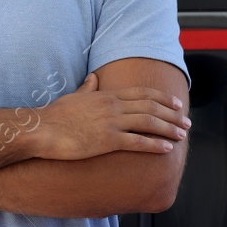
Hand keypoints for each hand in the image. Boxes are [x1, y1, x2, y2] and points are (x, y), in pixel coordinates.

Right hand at [30, 73, 189, 159]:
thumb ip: (87, 87)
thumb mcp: (73, 96)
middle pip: (151, 107)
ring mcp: (111, 123)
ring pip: (149, 123)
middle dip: (172, 114)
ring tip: (182, 135)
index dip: (163, 98)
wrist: (39, 129)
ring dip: (169, 128)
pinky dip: (155, 144)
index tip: (177, 104)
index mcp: (106, 95)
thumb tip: (93, 78)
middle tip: (187, 121)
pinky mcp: (107, 141)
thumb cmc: (53, 116)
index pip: (143, 93)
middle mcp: (113, 106)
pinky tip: (167, 148)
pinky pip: (137, 142)